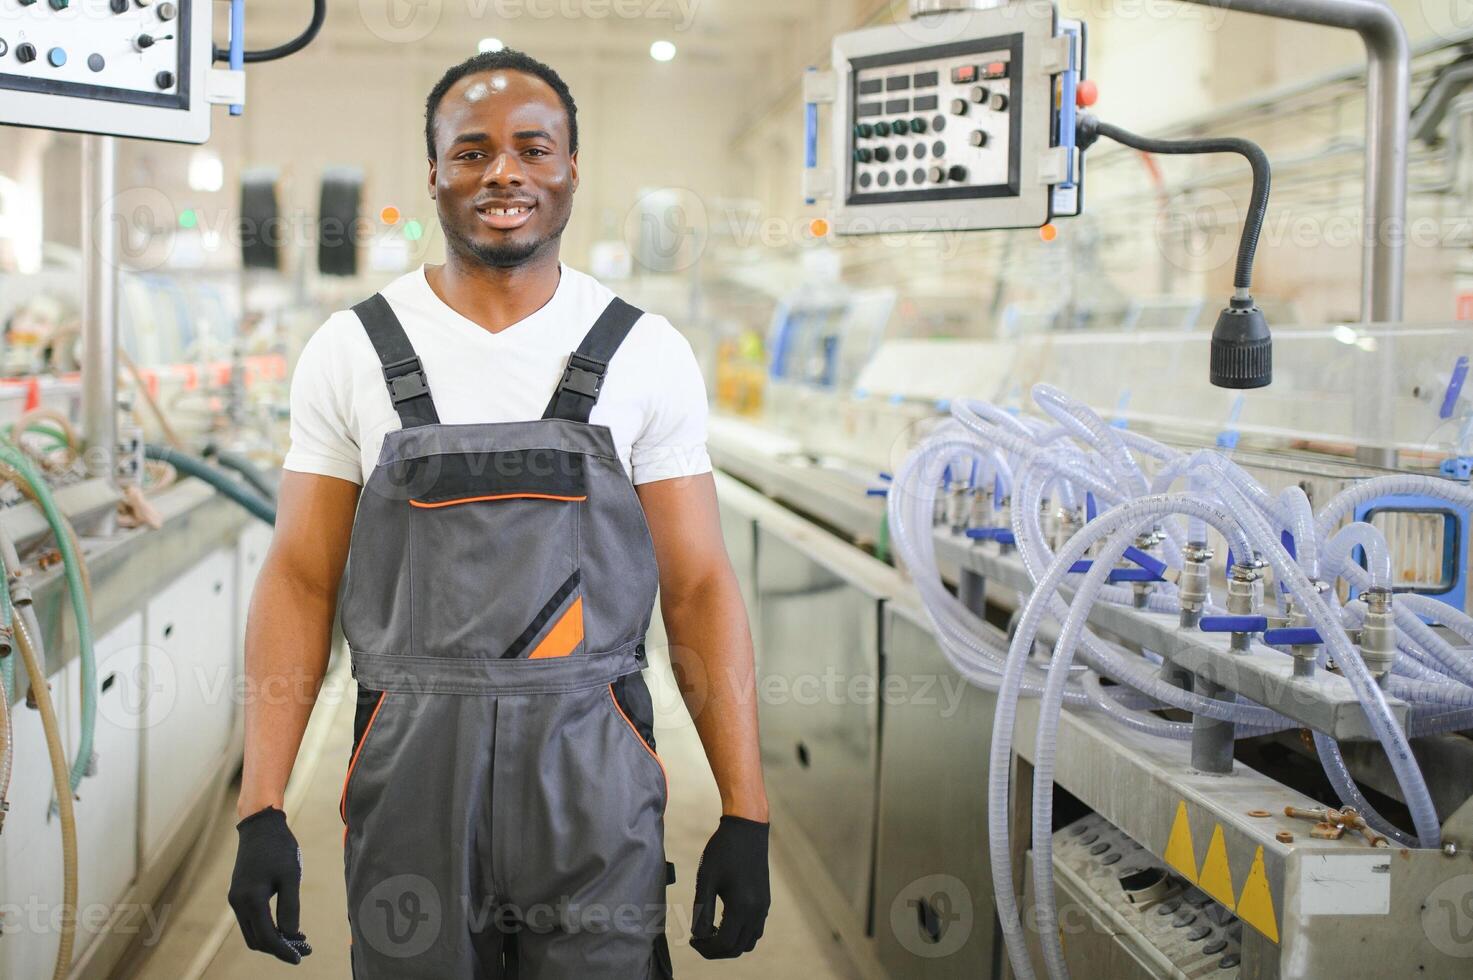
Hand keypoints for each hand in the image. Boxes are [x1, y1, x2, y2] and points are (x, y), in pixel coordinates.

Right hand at [228, 806, 312, 963]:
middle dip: (278, 948)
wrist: (260, 826)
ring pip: (252, 932)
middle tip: (303, 949)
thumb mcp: (291, 877)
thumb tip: (292, 936)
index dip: (284, 951)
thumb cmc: (279, 848)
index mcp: (251, 900)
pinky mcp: (238, 894)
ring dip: (272, 940)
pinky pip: (251, 920)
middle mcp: (238, 903)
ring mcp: (236, 899)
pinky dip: (266, 928)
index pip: (267, 938)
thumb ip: (290, 908)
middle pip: (257, 940)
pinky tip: (284, 925)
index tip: (300, 958)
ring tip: (297, 939)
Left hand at [690, 816, 769, 958]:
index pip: (724, 944)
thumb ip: (703, 910)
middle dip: (716, 950)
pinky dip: (740, 935)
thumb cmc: (723, 851)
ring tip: (710, 932)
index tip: (691, 939)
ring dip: (729, 944)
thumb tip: (698, 934)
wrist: (747, 828)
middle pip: (737, 948)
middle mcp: (757, 912)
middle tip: (697, 939)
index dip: (705, 948)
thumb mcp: (706, 879)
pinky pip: (754, 930)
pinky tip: (723, 922)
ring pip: (748, 942)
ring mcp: (763, 907)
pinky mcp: (764, 901)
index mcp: (742, 907)